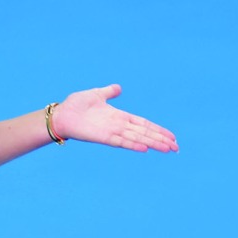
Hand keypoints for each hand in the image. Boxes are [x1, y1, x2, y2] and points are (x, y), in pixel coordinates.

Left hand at [52, 84, 177, 152]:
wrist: (61, 114)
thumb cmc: (75, 105)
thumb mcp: (95, 95)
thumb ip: (108, 92)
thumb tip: (118, 88)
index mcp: (119, 116)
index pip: (143, 124)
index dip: (157, 130)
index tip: (171, 136)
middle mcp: (118, 126)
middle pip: (144, 133)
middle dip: (161, 140)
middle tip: (177, 148)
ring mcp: (112, 132)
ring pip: (137, 138)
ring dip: (152, 143)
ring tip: (168, 149)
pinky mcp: (103, 137)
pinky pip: (121, 142)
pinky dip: (133, 145)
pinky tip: (144, 148)